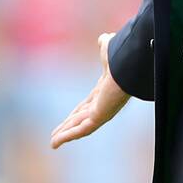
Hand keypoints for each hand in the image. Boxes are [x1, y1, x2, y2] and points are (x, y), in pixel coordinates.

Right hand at [50, 32, 131, 148]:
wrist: (129, 63)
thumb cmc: (122, 57)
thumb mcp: (108, 50)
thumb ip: (105, 46)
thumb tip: (104, 38)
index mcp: (104, 92)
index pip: (86, 106)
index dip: (75, 113)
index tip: (68, 118)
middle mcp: (103, 105)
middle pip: (81, 119)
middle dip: (68, 127)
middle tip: (56, 136)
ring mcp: (101, 112)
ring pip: (79, 127)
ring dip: (65, 135)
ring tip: (53, 143)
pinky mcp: (99, 117)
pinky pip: (80, 130)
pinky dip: (67, 136)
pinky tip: (55, 142)